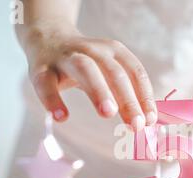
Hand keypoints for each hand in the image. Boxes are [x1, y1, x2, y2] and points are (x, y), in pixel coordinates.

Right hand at [20, 21, 156, 130]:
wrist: (47, 38)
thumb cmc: (85, 64)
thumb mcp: (107, 71)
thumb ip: (124, 93)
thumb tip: (146, 121)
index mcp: (113, 51)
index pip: (135, 72)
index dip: (145, 96)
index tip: (150, 120)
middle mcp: (92, 51)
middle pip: (114, 72)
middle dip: (127, 99)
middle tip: (136, 124)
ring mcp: (66, 57)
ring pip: (85, 70)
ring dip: (98, 91)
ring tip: (108, 113)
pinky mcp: (41, 68)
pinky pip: (46, 84)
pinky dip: (53, 100)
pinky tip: (62, 117)